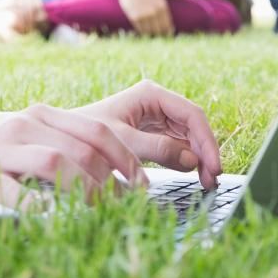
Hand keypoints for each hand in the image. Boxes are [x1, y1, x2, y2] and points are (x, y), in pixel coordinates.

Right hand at [0, 103, 147, 211]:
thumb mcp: (20, 141)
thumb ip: (56, 147)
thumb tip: (106, 176)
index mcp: (38, 118)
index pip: (96, 131)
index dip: (125, 158)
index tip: (140, 185)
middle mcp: (23, 128)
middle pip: (84, 147)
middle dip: (114, 179)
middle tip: (128, 206)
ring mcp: (0, 153)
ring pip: (57, 164)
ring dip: (86, 192)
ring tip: (99, 216)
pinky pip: (16, 195)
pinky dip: (42, 210)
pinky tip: (55, 223)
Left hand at [79, 81, 221, 189]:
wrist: (64, 141)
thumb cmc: (87, 135)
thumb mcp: (122, 142)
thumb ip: (156, 149)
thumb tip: (191, 161)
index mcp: (151, 94)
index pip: (191, 114)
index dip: (206, 140)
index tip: (213, 167)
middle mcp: (157, 102)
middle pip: (193, 125)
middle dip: (205, 151)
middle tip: (211, 180)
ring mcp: (155, 117)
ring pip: (188, 136)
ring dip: (199, 157)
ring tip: (205, 182)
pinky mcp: (151, 133)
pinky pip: (177, 145)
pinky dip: (187, 160)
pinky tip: (192, 175)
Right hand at [117, 0, 181, 35]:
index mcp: (162, 6)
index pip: (167, 25)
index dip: (168, 32)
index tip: (168, 35)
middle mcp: (154, 12)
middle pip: (159, 31)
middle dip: (160, 35)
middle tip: (160, 38)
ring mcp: (144, 15)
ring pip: (150, 32)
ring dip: (151, 35)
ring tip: (152, 37)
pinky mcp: (135, 17)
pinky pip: (140, 30)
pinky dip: (143, 33)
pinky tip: (144, 33)